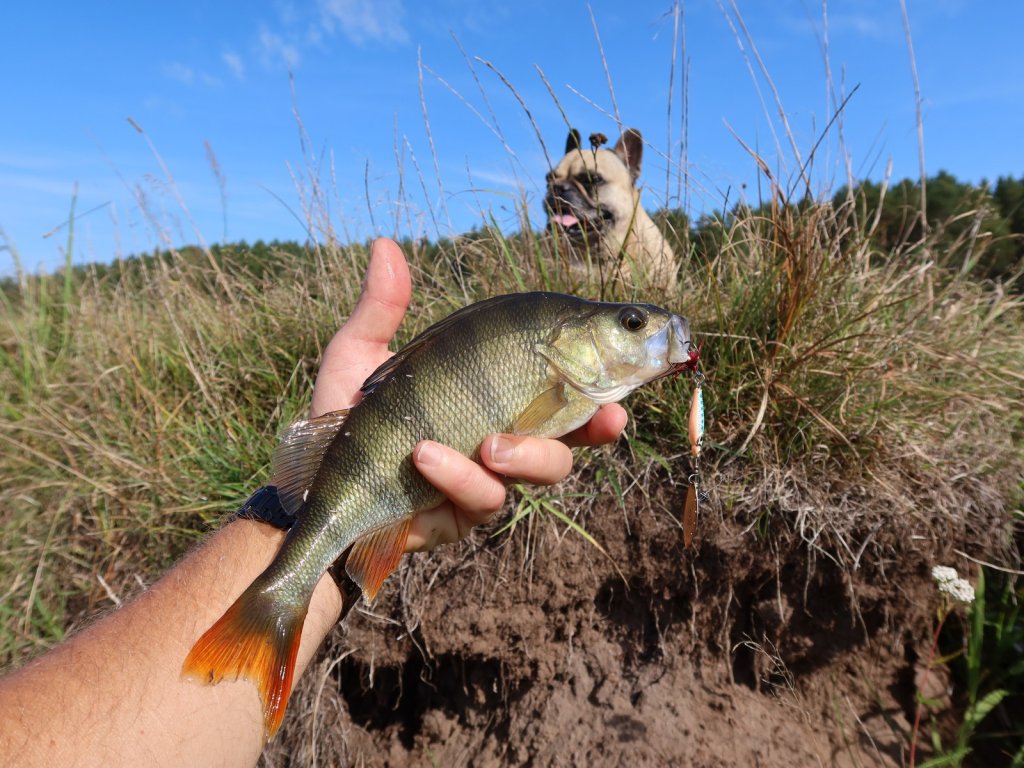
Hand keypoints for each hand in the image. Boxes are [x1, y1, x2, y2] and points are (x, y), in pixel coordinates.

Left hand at [311, 238, 627, 551]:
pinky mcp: (465, 512)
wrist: (312, 484)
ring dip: (528, 454)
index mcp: (492, 391)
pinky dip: (459, 474)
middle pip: (573, 429)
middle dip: (599, 424)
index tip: (616, 361)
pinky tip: (426, 457)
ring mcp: (489, 475)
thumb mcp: (359, 354)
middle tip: (608, 416)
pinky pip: (485, 496)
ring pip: (546, 469)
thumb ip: (383, 308)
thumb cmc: (345, 417)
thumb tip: (384, 244)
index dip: (595, 374)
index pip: (558, 380)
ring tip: (489, 444)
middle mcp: (503, 432)